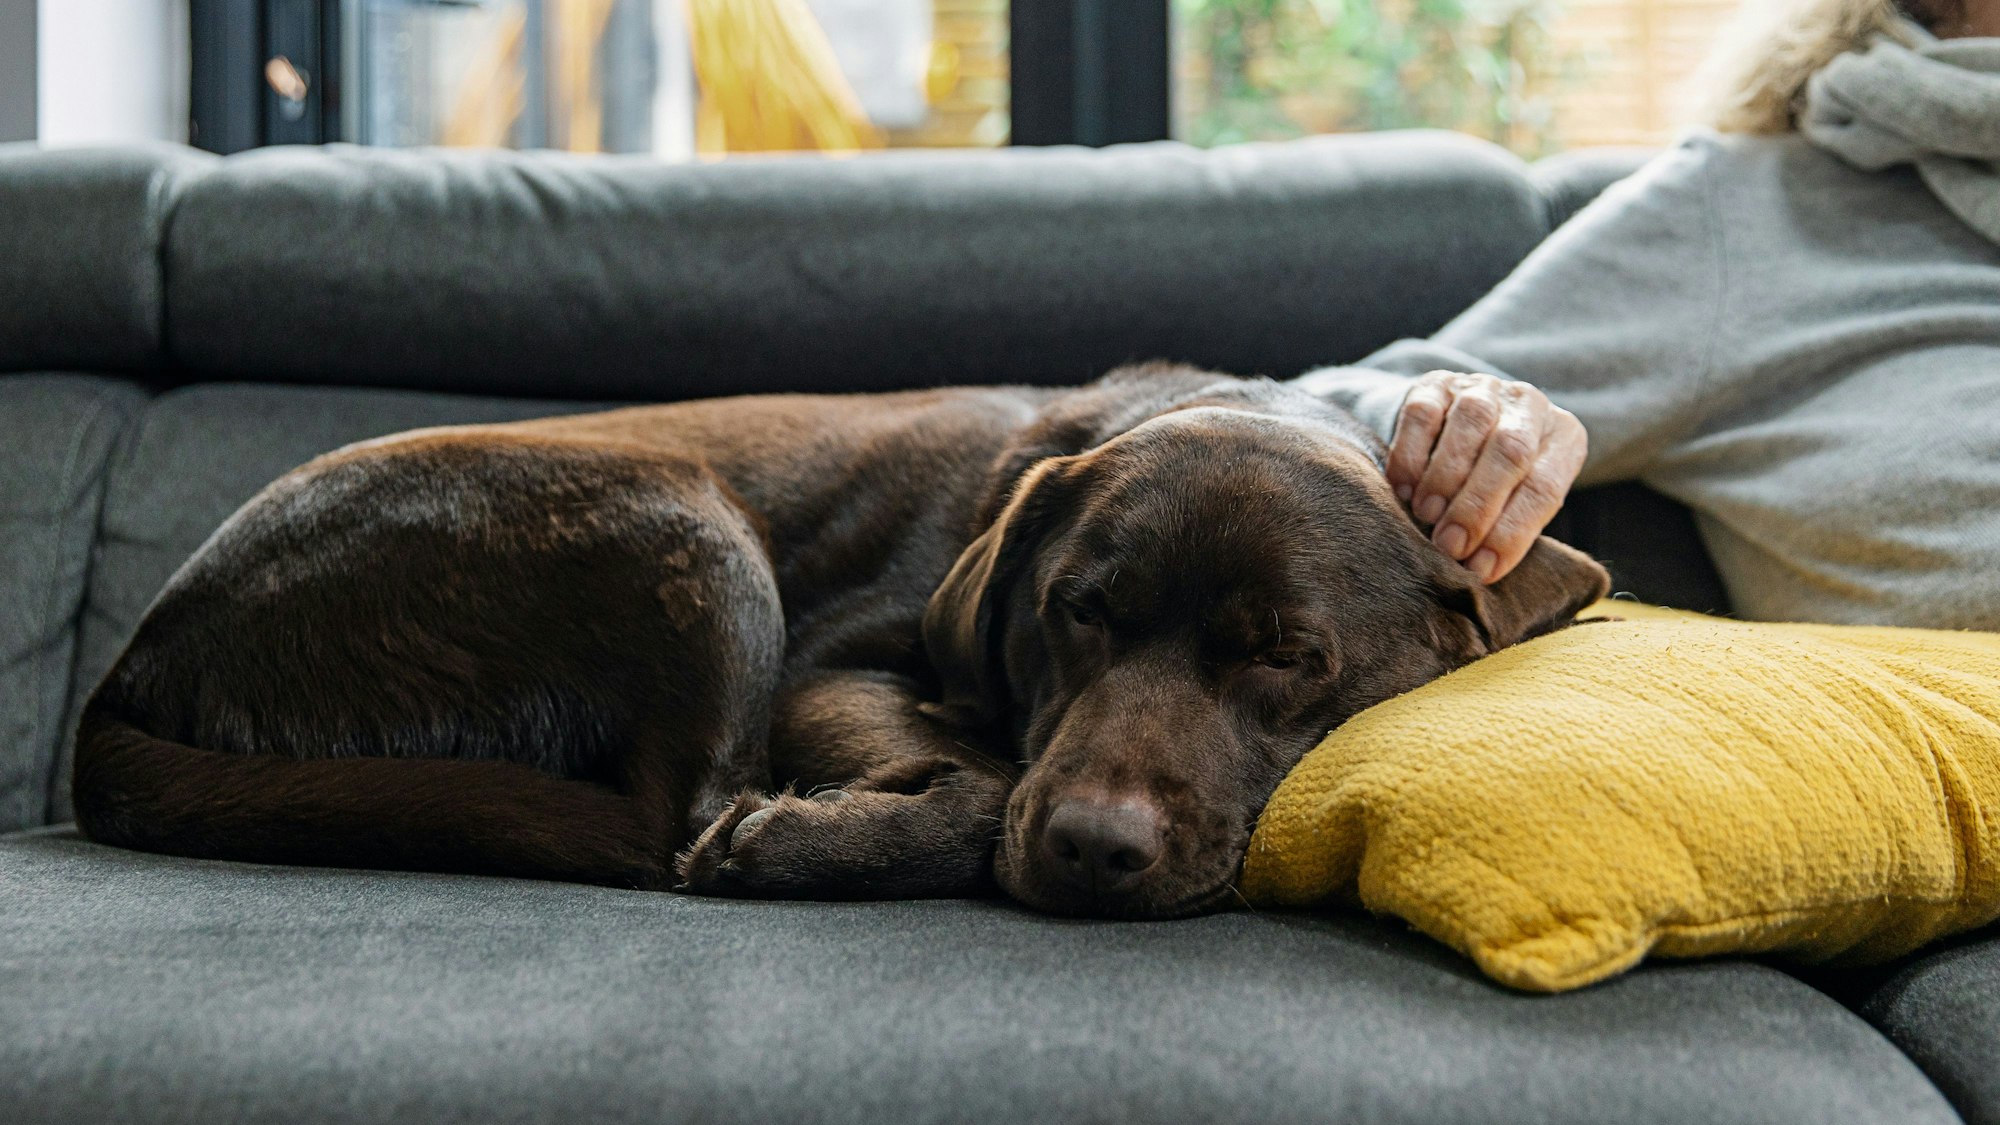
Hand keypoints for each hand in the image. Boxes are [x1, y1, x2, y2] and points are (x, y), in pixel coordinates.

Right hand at [1387, 371, 1585, 583]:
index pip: (1544, 487)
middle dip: (1478, 505)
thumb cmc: (1496, 484)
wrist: (1460, 429)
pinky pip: (1423, 413)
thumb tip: (1479, 571)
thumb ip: (1508, 529)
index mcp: (1563, 437)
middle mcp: (1529, 404)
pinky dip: (1411, 457)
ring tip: (1427, 517)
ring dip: (1445, 477)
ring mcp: (1483, 388)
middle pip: (1511, 451)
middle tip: (1450, 547)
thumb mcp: (1517, 502)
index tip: (1481, 569)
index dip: (1513, 532)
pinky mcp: (1436, 383)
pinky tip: (1403, 490)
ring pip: (1471, 423)